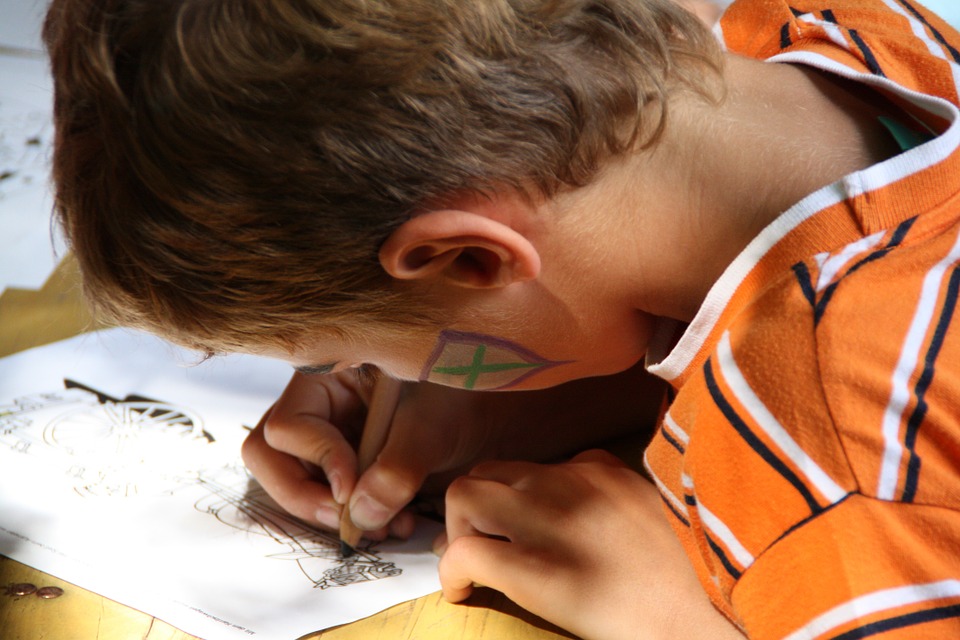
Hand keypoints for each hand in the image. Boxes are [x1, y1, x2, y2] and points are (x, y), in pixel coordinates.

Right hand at [242, 362, 664, 539]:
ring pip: (302, 483)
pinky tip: (399, 522)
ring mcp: (338, 435)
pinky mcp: (359, 462)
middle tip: (346, 522)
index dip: (313, 458)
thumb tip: (361, 516)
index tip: (351, 486)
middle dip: (305, 495)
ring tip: (386, 526)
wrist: (506, 398)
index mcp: (329, 375)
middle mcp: (325, 406)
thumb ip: (397, 466)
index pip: (284, 424)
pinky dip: (361, 516)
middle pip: (273, 457)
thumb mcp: (434, 422)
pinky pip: (338, 497)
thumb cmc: (469, 389)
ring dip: (336, 513)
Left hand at [438, 450, 744, 639]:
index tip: (517, 529)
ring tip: (471, 564)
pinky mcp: (536, 569)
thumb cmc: (693, 577)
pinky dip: (452, 572)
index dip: (517, 499)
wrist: (707, 617)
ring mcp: (549, 521)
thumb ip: (618, 499)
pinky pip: (466, 552)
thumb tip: (587, 516)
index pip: (536, 467)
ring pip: (465, 495)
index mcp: (601, 471)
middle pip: (490, 471)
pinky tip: (462, 593)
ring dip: (457, 529)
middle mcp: (568, 482)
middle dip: (475, 507)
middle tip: (482, 543)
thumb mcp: (659, 513)